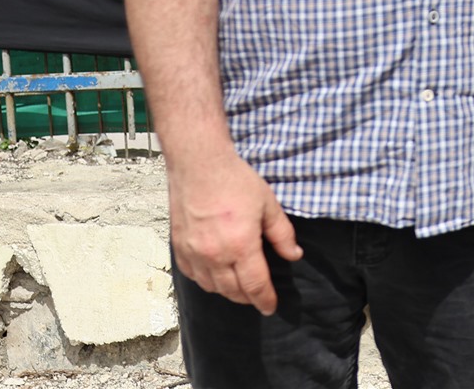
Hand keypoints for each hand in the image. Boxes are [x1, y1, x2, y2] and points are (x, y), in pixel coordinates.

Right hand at [167, 148, 302, 313]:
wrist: (198, 164)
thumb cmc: (235, 181)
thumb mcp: (268, 204)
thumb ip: (282, 234)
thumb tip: (294, 255)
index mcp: (240, 245)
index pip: (255, 285)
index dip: (265, 300)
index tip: (270, 307)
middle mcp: (215, 255)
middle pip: (233, 291)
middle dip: (248, 298)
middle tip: (258, 297)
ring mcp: (194, 253)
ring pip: (212, 287)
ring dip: (227, 292)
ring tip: (239, 288)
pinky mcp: (179, 247)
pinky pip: (193, 276)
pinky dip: (206, 281)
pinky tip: (215, 276)